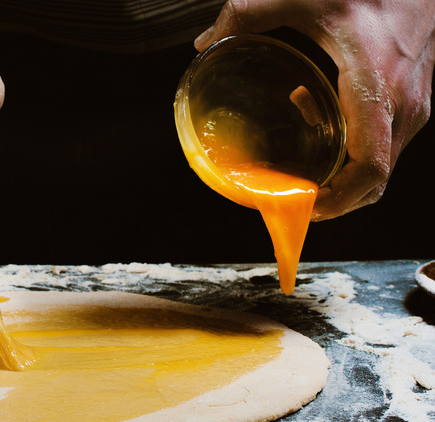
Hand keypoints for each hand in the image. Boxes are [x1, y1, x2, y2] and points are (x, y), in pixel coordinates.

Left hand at [195, 0, 434, 219]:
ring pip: (382, 168)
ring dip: (341, 175)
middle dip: (335, 200)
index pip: (369, 166)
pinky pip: (383, 147)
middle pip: (376, 180)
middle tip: (293, 200)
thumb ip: (249, 12)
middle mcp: (402, 105)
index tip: (304, 206)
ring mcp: (412, 107)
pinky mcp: (410, 104)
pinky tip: (319, 119)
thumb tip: (204, 40)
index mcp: (376, 86)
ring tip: (303, 160)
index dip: (338, 199)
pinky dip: (352, 153)